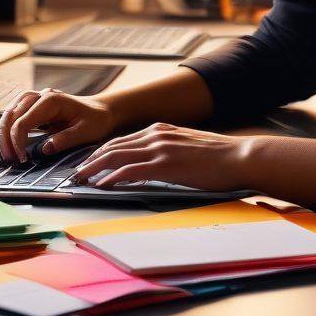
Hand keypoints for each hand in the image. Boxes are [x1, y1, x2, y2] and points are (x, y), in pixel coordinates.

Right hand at [0, 89, 116, 163]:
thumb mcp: (86, 132)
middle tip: (8, 160)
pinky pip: (14, 114)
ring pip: (9, 112)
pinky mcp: (33, 106)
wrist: (100, 110)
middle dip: (4, 138)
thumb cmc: (95, 121)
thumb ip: (66, 139)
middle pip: (11, 115)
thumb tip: (44, 149)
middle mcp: (40, 96)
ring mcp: (35, 99)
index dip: (17, 142)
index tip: (21, 160)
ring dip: (1, 132)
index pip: (23, 121)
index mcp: (52, 100)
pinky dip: (5, 127)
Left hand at [72, 122, 253, 189]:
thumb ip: (169, 150)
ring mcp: (160, 148)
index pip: (123, 140)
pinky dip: (112, 177)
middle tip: (76, 173)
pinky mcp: (165, 164)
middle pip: (113, 146)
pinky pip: (130, 170)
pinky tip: (102, 185)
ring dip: (94, 168)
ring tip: (80, 179)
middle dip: (91, 159)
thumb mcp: (188, 147)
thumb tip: (156, 164)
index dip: (102, 152)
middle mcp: (156, 134)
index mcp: (161, 130)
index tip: (89, 162)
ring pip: (116, 156)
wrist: (239, 157)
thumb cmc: (219, 157)